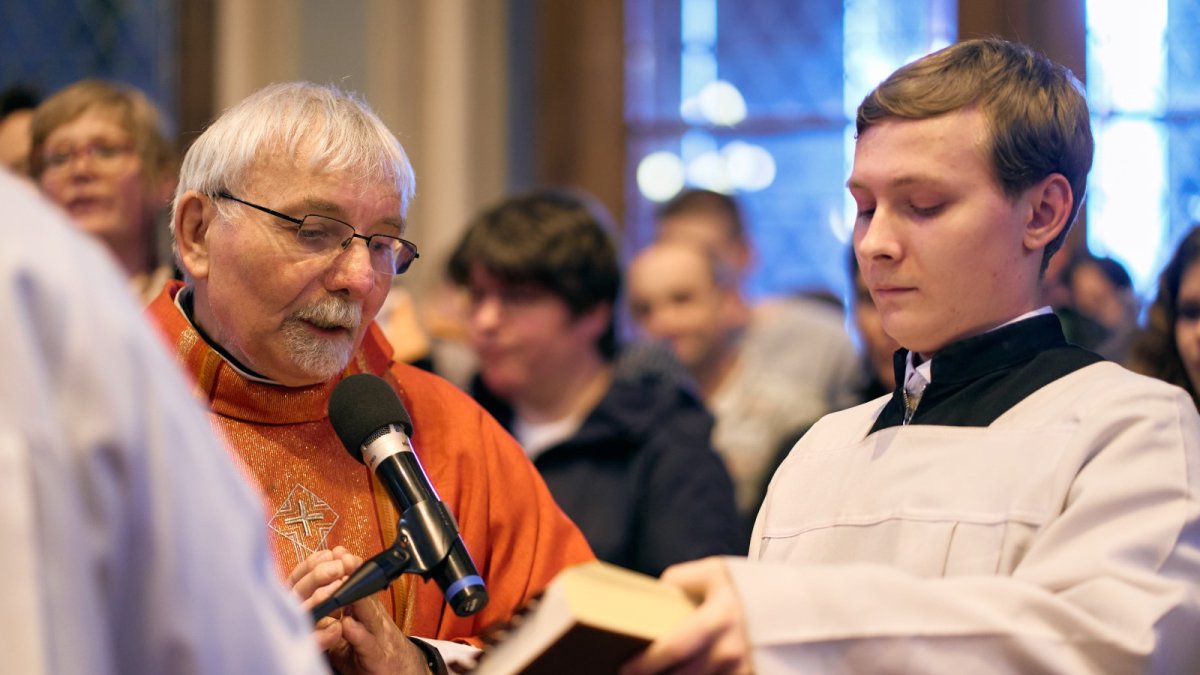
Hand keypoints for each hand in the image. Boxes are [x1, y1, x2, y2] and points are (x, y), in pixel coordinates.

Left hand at [289, 547, 431, 673]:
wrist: (403, 673)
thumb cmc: (373, 649)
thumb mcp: (355, 627)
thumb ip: (340, 609)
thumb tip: (324, 587)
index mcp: (366, 610)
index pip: (359, 584)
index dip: (350, 567)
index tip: (337, 551)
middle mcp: (374, 619)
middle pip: (365, 592)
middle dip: (355, 574)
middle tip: (342, 559)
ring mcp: (378, 636)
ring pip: (369, 614)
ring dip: (358, 598)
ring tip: (344, 584)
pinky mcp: (378, 657)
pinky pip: (368, 644)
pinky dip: (359, 634)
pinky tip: (348, 625)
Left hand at [620, 557, 751, 674]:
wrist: (790, 604)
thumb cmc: (744, 587)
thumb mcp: (713, 573)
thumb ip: (679, 581)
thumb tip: (653, 595)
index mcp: (720, 618)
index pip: (677, 647)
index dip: (648, 662)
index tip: (625, 668)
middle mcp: (732, 650)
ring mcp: (743, 670)